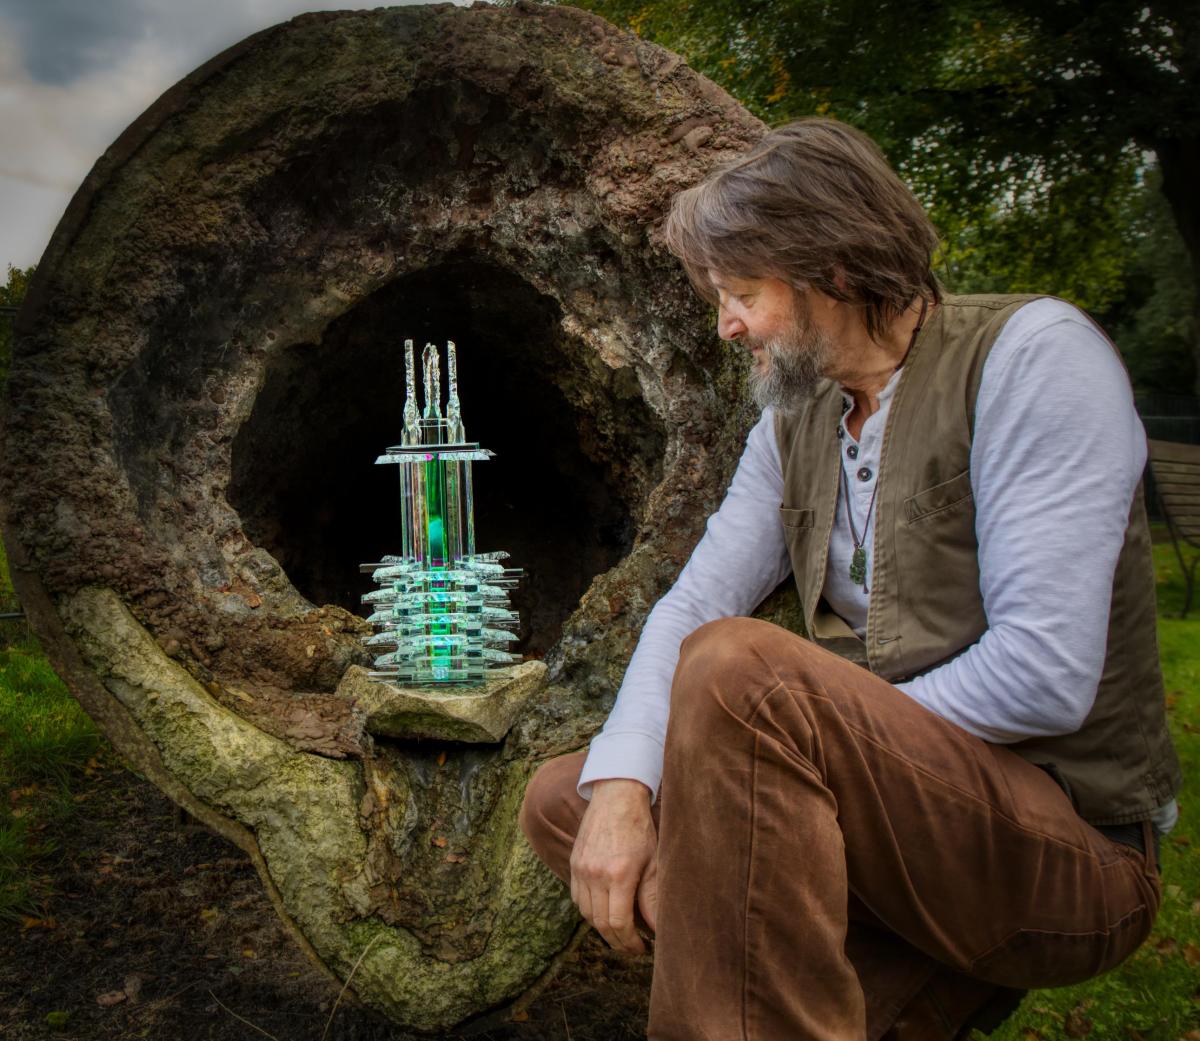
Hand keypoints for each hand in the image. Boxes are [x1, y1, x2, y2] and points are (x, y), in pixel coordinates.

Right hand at [569, 778, 657, 953]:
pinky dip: (589, 911)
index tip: (642, 948)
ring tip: (620, 933)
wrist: (616, 797)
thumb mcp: (654, 862)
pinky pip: (577, 898)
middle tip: (632, 947)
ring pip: (586, 914)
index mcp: (618, 875)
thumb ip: (652, 898)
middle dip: (617, 941)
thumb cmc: (639, 828)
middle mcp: (595, 874)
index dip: (630, 942)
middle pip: (600, 923)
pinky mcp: (574, 863)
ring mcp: (581, 869)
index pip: (618, 923)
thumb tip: (658, 929)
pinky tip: (603, 912)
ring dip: (602, 928)